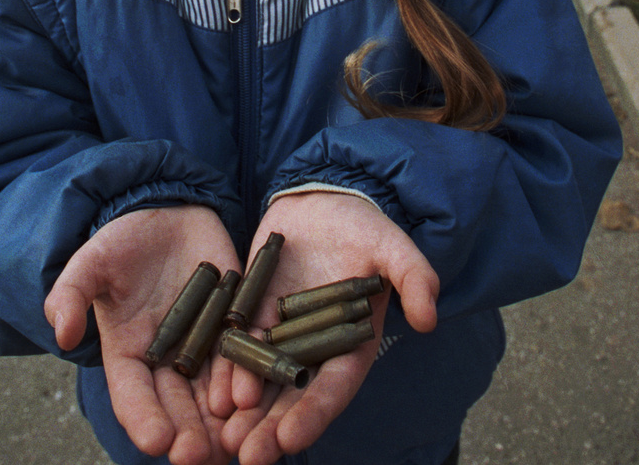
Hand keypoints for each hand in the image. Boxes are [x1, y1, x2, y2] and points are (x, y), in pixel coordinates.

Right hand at [44, 204, 240, 464]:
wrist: (166, 210)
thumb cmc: (123, 240)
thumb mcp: (91, 262)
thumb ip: (70, 295)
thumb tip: (61, 333)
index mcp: (128, 354)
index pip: (133, 397)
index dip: (144, 421)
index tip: (157, 443)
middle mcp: (167, 358)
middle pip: (178, 407)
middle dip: (189, 434)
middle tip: (200, 457)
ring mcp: (203, 342)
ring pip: (213, 391)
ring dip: (222, 419)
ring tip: (231, 439)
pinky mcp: (233, 320)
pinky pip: (242, 353)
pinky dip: (247, 375)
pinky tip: (252, 394)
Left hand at [218, 192, 438, 464]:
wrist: (324, 199)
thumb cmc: (364, 227)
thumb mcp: (394, 247)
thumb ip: (415, 278)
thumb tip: (428, 319)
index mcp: (351, 345)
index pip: (333, 388)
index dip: (313, 414)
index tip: (290, 438)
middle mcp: (314, 349)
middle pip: (292, 398)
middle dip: (270, 429)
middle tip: (247, 457)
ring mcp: (282, 334)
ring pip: (261, 380)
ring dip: (243, 411)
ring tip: (224, 435)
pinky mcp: (254, 312)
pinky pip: (237, 346)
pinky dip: (226, 370)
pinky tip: (210, 393)